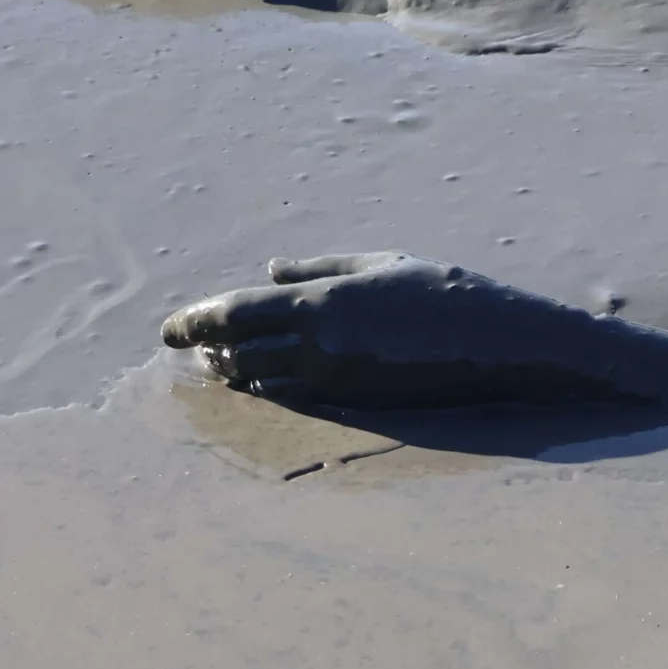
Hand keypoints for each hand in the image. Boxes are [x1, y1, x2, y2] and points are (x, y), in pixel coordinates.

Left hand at [160, 253, 616, 409]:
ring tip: (226, 363)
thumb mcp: (383, 264)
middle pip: (237, 353)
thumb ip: (321, 267)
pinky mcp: (354, 404)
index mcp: (322, 301)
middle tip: (194, 345)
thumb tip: (269, 270)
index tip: (168, 331)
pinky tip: (268, 381)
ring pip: (260, 382)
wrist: (499, 346)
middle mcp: (319, 345)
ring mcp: (336, 381)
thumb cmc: (446, 292)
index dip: (192, 322)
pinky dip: (270, 388)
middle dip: (210, 350)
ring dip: (237, 371)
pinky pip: (293, 399)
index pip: (233, 314)